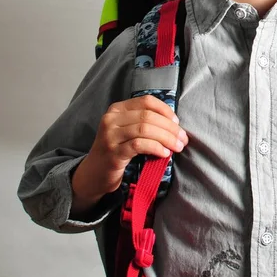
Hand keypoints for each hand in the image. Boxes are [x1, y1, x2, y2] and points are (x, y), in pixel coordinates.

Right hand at [71, 95, 187, 215]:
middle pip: (147, 116)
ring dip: (166, 138)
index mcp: (117, 109)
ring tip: (177, 146)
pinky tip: (165, 153)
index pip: (146, 101)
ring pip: (145, 129)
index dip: (165, 110)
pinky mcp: (113, 153)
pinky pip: (139, 145)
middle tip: (183, 138)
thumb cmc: (116, 151)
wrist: (94, 174)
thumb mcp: (127, 131)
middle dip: (170, 127)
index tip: (177, 122)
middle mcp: (111, 119)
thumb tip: (174, 123)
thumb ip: (143, 122)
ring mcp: (110, 136)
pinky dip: (156, 148)